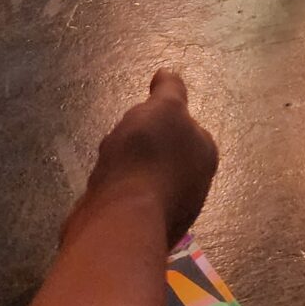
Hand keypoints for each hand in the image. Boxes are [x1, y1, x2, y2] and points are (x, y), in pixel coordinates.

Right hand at [74, 70, 218, 248]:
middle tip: (119, 146)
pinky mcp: (142, 231)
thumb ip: (170, 90)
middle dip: (137, 147)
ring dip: (122, 170)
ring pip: (141, 177)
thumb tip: (168, 74)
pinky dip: (113, 194)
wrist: (119, 220)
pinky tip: (100, 194)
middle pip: (160, 154)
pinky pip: (126, 202)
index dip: (156, 120)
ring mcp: (171, 213)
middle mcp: (196, 186)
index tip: (138, 122)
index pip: (182, 127)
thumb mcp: (163, 108)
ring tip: (106, 170)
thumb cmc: (145, 156)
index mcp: (205, 155)